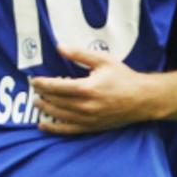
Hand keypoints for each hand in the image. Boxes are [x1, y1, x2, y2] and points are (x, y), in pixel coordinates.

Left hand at [31, 45, 154, 134]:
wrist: (143, 99)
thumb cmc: (123, 78)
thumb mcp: (103, 60)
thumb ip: (79, 54)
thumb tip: (60, 46)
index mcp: (87, 88)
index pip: (56, 86)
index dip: (42, 83)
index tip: (34, 80)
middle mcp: (85, 106)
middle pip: (55, 101)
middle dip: (42, 94)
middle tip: (34, 89)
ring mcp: (88, 119)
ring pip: (59, 115)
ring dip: (45, 109)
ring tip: (36, 102)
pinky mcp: (91, 127)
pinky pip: (68, 130)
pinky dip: (53, 128)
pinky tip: (42, 124)